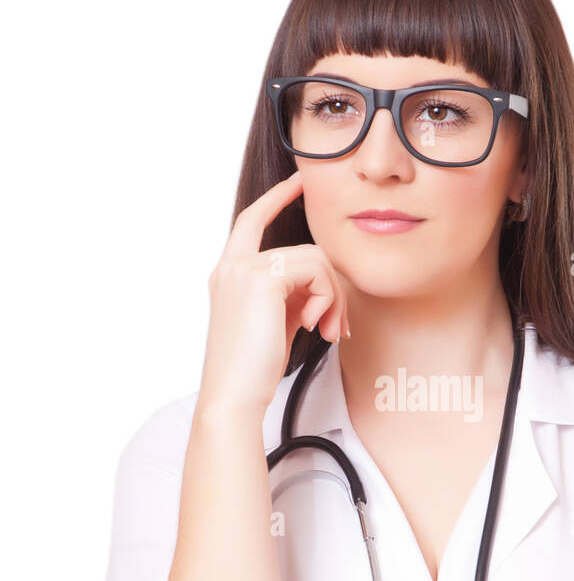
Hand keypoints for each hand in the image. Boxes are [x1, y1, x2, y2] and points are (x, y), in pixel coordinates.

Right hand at [199, 171, 350, 416]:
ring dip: (334, 299)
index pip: (252, 221)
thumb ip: (291, 296)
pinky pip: (316, 271)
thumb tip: (322, 286)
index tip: (297, 183)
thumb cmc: (254, 371)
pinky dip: (327, 300)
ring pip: (316, 261)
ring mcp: (243, 268)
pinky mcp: (262, 277)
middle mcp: (230, 266)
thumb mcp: (274, 323)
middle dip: (333, 282)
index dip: (275, 199)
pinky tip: (316, 327)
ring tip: (327, 333)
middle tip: (338, 325)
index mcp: (228, 274)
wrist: (233, 397)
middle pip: (303, 248)